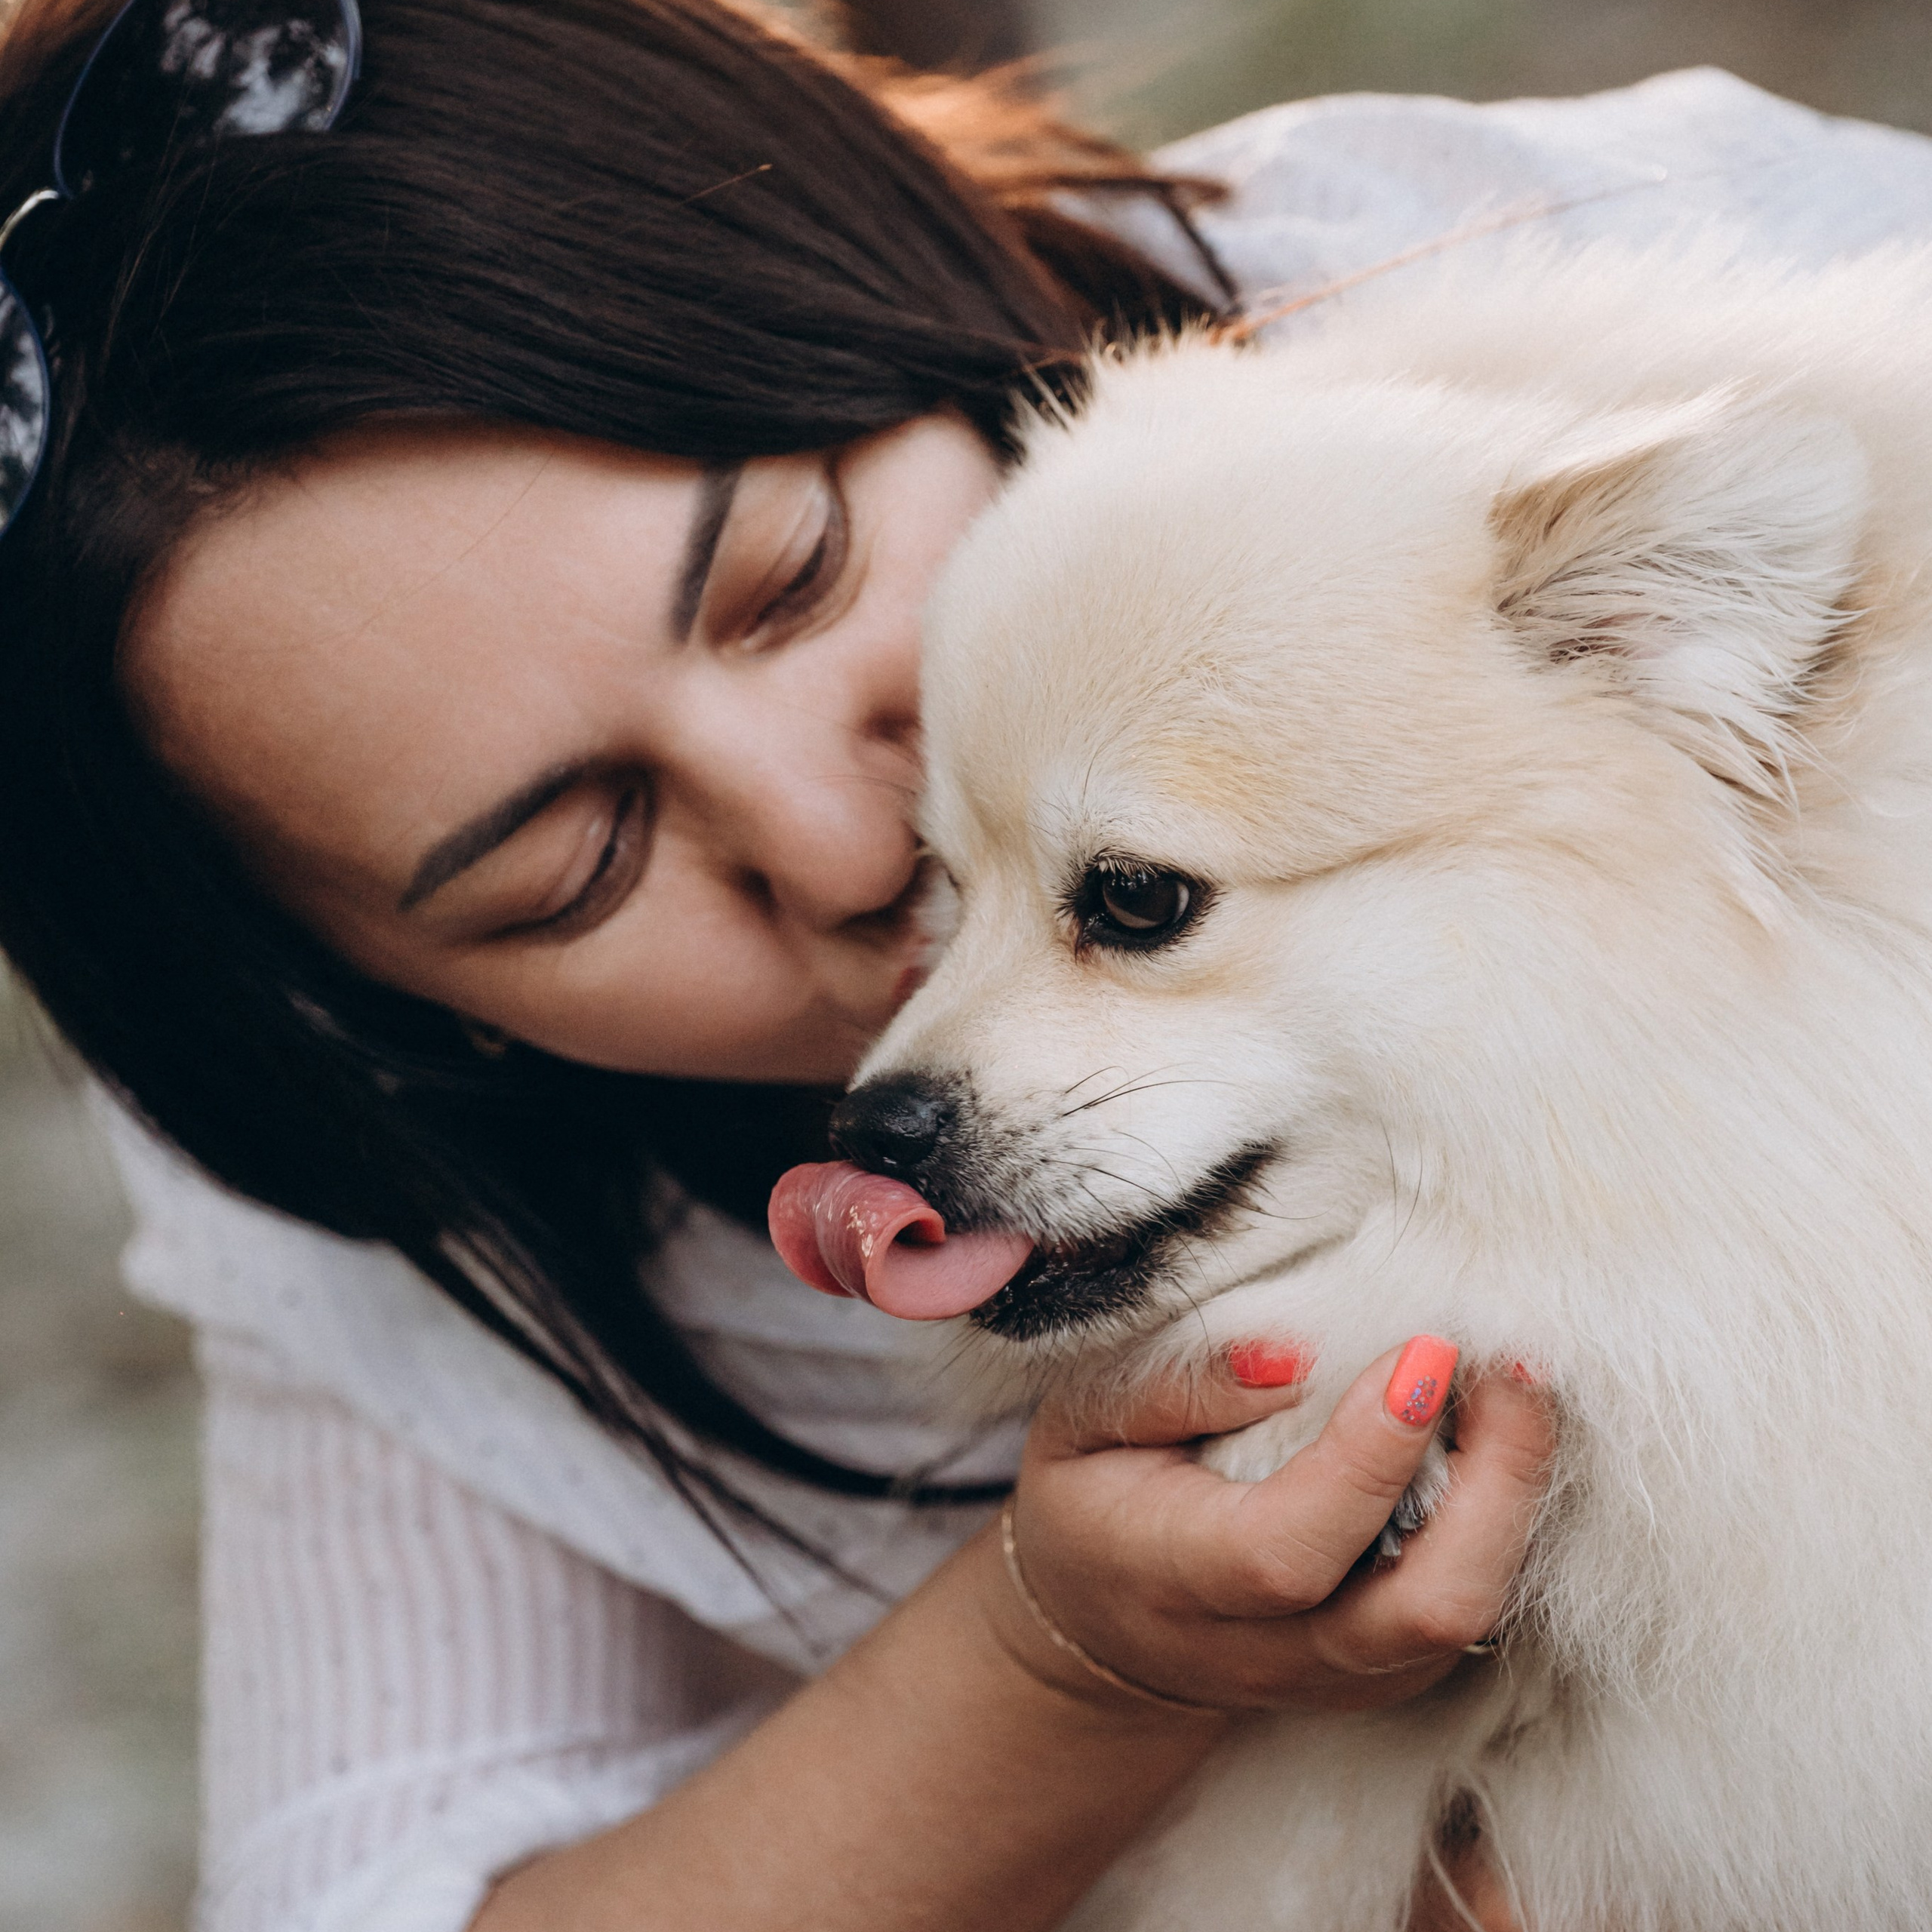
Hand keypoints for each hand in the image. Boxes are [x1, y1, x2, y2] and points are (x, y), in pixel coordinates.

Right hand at [996, 1343, 1553, 1714]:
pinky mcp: (1388, 1675)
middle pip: (1421, 1609)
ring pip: (1467, 1616)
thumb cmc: (1094, 1498)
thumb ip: (1177, 1387)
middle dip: (1498, 1483)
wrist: (1100, 1628)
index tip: (1424, 1352)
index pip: (1289, 1549)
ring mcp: (1337, 1677)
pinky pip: (1473, 1609)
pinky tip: (1490, 1440)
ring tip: (1515, 1388)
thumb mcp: (1082, 1422)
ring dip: (1517, 1496)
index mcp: (1172, 1580)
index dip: (1371, 1456)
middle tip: (1511, 1366)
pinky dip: (1504, 1521)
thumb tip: (1295, 1354)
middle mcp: (1264, 1652)